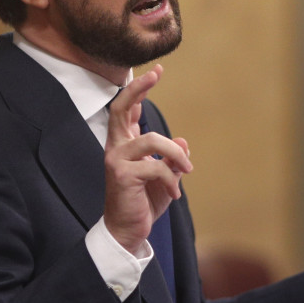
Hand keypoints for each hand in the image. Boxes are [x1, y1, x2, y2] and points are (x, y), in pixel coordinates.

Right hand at [102, 64, 192, 253]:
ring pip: (152, 140)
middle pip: (120, 108)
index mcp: (124, 144)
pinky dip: (172, 179)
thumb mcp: (164, 177)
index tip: (156, 71)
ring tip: (187, 170)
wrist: (128, 230)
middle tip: (156, 73)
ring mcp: (116, 160)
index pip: (127, 109)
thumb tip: (183, 143)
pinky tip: (174, 193)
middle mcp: (116, 148)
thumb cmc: (143, 202)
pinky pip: (156, 166)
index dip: (139, 89)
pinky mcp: (122, 175)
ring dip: (176, 155)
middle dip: (139, 88)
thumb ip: (171, 159)